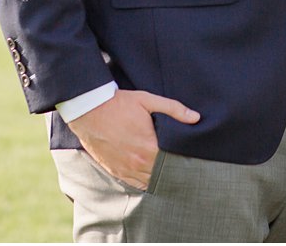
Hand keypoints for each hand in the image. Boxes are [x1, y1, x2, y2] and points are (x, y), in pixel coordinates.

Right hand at [67, 89, 199, 189]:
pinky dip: (144, 181)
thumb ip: (174, 109)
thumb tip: (196, 118)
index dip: (182, 160)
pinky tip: (150, 176)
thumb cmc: (120, 104)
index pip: (173, 162)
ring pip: (149, 182)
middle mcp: (138, 163)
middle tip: (180, 165)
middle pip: (162, 174)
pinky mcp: (115, 171)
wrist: (89, 110)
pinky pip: (134, 184)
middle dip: (171, 170)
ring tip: (166, 171)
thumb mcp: (148, 101)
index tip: (189, 157)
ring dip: (158, 177)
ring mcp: (125, 169)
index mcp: (149, 147)